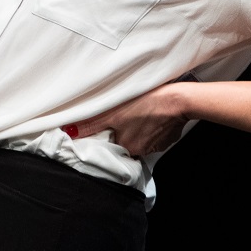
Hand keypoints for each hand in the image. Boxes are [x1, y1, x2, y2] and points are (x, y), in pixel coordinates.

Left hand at [62, 82, 190, 157]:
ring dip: (137, 128)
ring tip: (138, 113)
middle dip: (122, 131)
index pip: (111, 146)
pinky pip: (154, 134)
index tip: (108, 125)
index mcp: (127, 147)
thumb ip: (92, 124)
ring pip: (140, 138)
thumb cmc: (147, 104)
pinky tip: (151, 115)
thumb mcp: (114, 113)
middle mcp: (142, 151)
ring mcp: (157, 145)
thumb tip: (71, 132)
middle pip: (125, 142)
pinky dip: (151, 126)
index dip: (107, 135)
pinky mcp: (168, 137)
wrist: (179, 99)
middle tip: (123, 115)